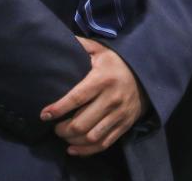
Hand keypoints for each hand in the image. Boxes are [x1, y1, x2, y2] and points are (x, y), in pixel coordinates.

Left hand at [40, 37, 145, 155]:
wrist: (146, 75)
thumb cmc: (116, 62)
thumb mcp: (100, 49)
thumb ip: (80, 45)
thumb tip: (60, 39)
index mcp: (102, 79)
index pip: (77, 98)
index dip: (59, 108)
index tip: (44, 114)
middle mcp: (112, 99)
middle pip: (82, 123)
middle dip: (63, 129)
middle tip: (54, 126)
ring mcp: (119, 115)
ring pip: (92, 137)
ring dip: (73, 141)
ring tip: (63, 135)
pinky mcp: (124, 126)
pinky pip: (104, 144)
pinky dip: (87, 151)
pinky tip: (73, 149)